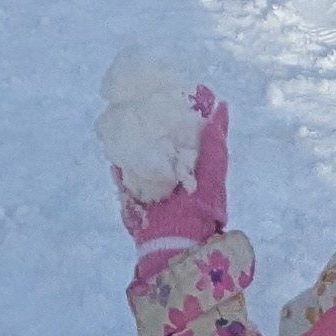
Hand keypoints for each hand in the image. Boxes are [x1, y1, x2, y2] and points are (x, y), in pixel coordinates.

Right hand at [98, 62, 230, 247]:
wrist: (176, 246)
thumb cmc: (200, 211)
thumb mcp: (213, 175)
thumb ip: (215, 145)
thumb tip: (221, 106)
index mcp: (194, 167)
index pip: (186, 133)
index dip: (181, 112)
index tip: (174, 88)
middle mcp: (173, 173)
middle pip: (161, 140)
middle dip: (153, 121)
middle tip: (143, 97)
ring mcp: (151, 185)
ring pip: (140, 154)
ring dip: (133, 137)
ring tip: (124, 115)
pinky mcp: (132, 197)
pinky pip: (122, 175)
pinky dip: (118, 162)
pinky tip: (113, 144)